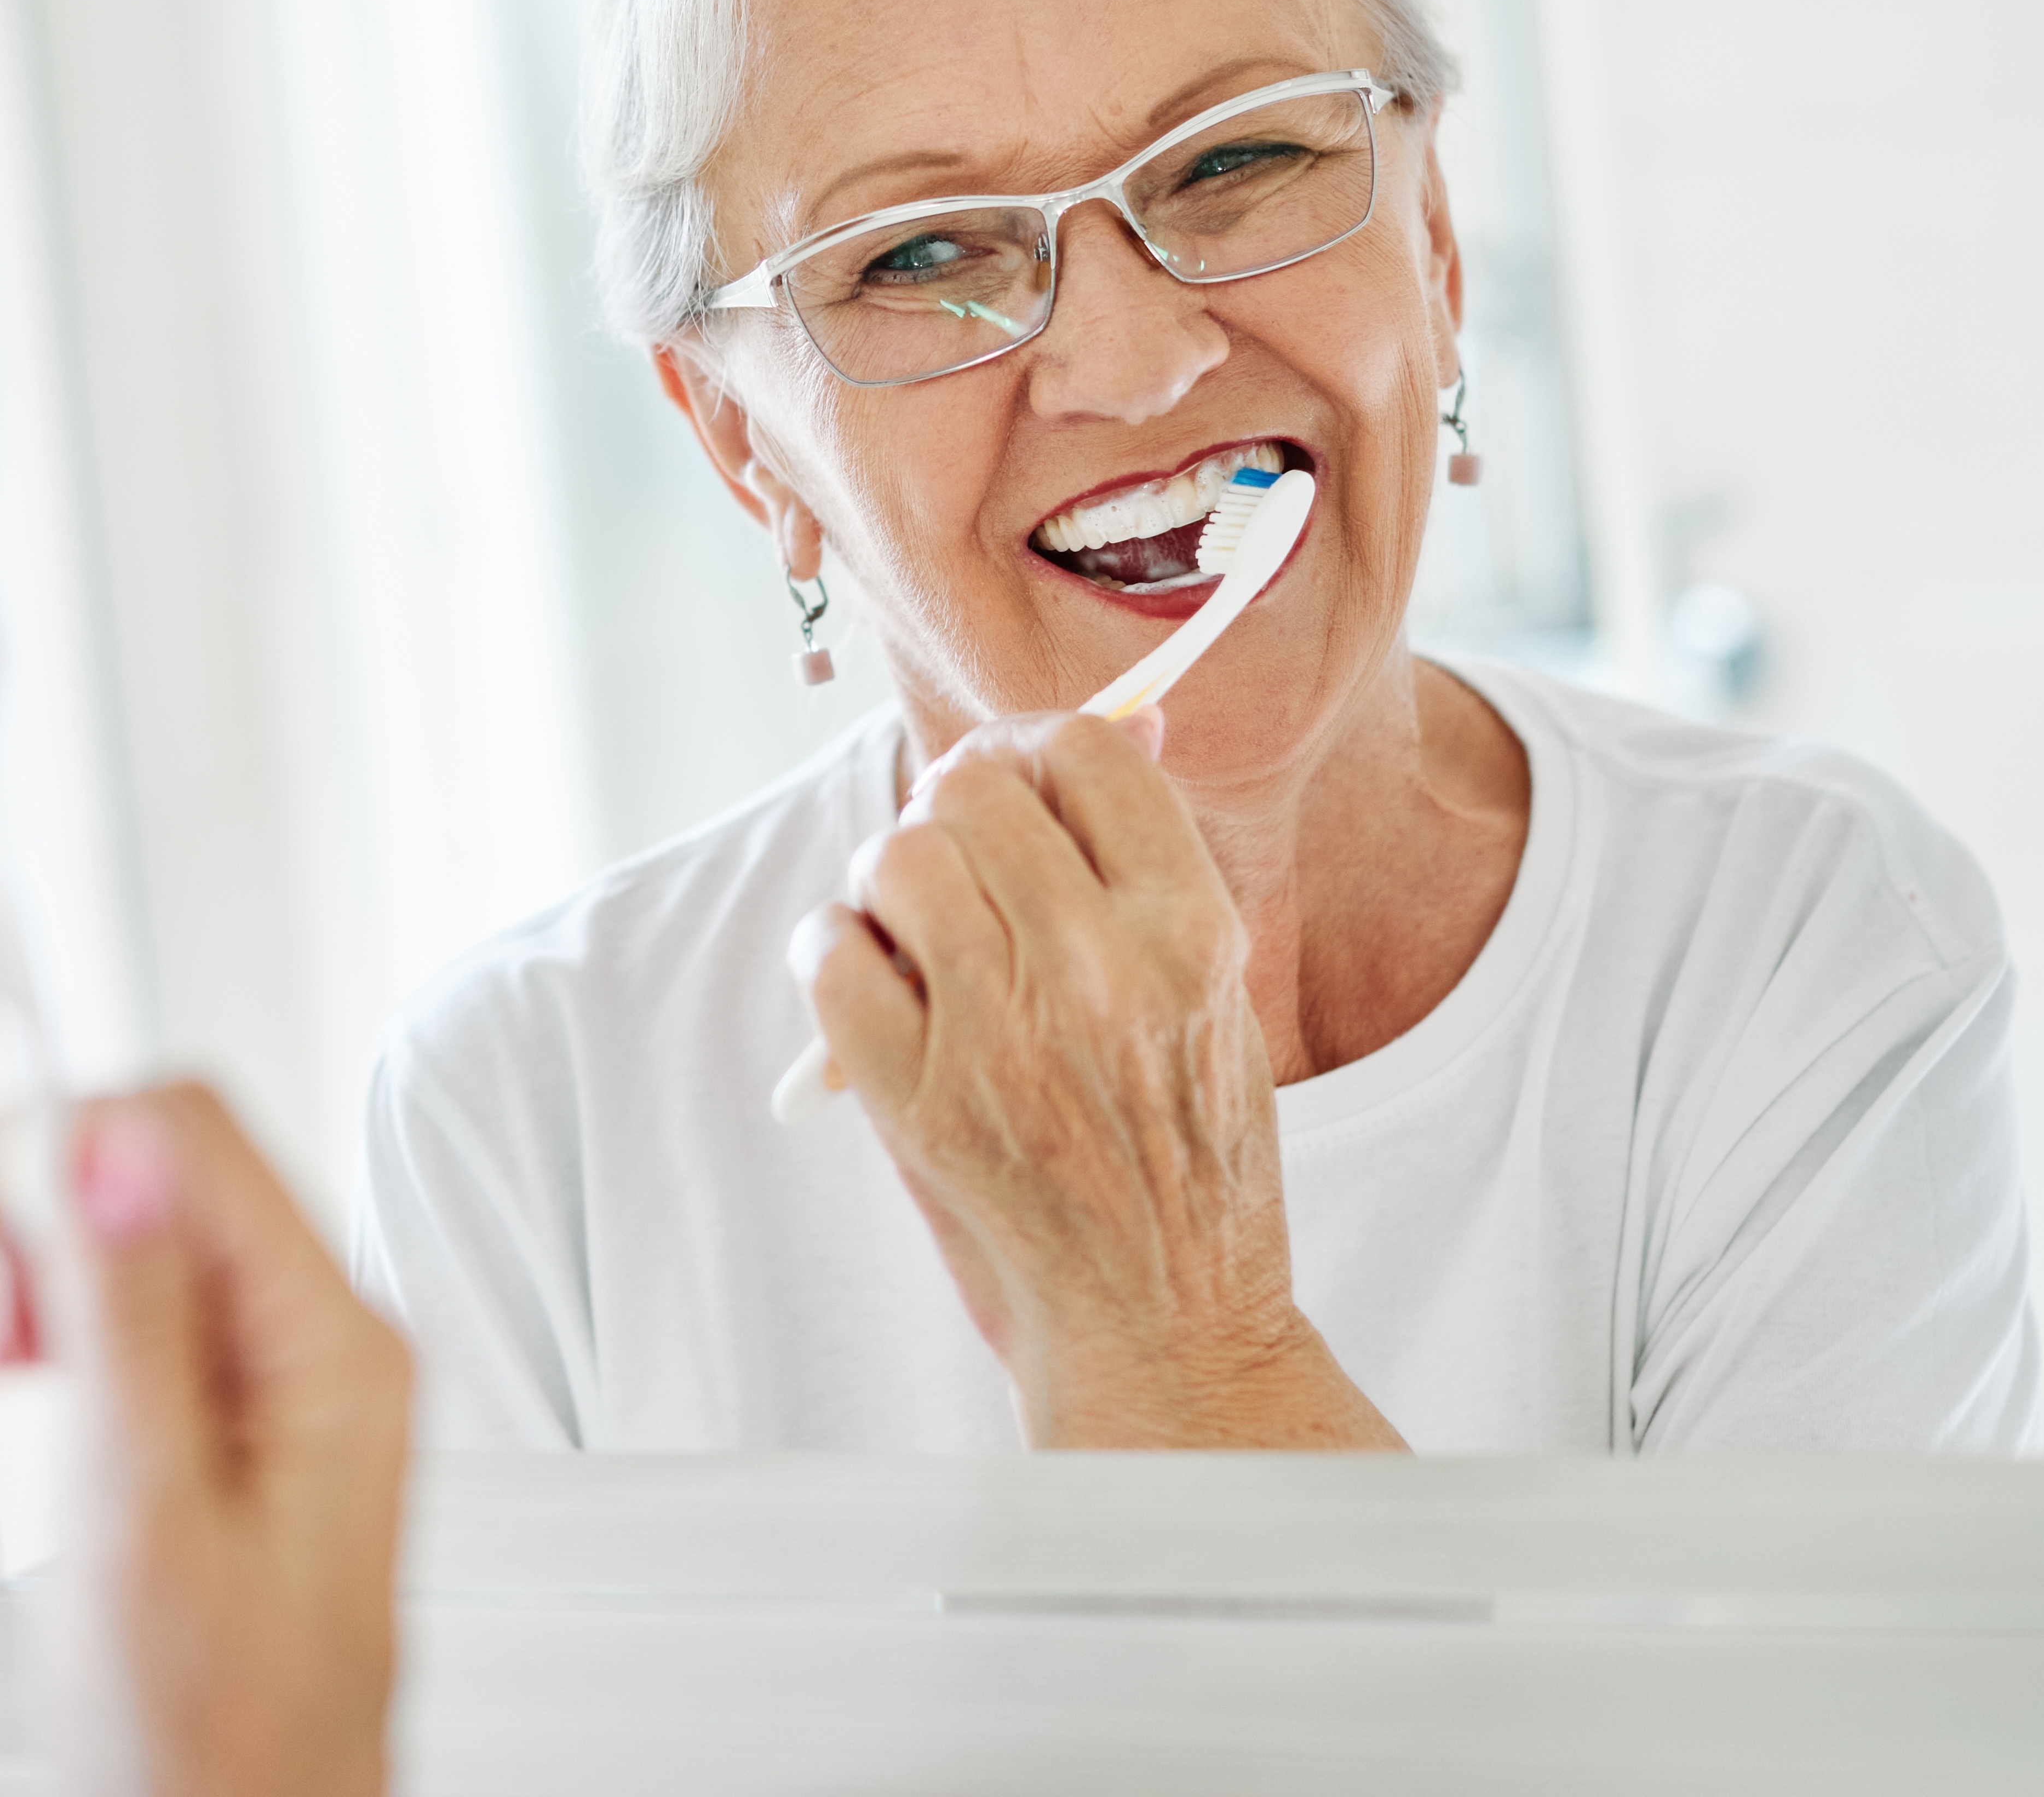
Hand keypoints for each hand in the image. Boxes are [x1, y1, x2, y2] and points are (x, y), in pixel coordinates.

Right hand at [63, 1083, 412, 1796]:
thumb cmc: (208, 1743)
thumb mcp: (142, 1524)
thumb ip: (130, 1327)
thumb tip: (113, 1149)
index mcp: (335, 1350)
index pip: (191, 1135)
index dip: (55, 1136)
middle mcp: (331, 1338)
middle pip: (175, 1158)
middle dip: (45, 1185)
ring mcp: (291, 1367)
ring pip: (154, 1215)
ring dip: (48, 1245)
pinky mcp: (243, 1400)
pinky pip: (154, 1290)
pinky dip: (69, 1302)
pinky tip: (25, 1364)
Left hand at [794, 711, 1399, 1449]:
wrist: (1165, 1321)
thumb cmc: (1188, 1154)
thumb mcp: (1213, 994)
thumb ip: (1150, 865)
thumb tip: (1121, 723)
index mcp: (1191, 934)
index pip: (1089, 755)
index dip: (1038, 747)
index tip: (1022, 779)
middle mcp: (1098, 971)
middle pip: (974, 790)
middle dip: (954, 804)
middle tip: (960, 852)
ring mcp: (1000, 1036)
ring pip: (898, 857)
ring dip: (891, 873)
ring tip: (917, 925)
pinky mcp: (915, 1100)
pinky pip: (829, 954)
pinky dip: (831, 948)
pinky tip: (868, 978)